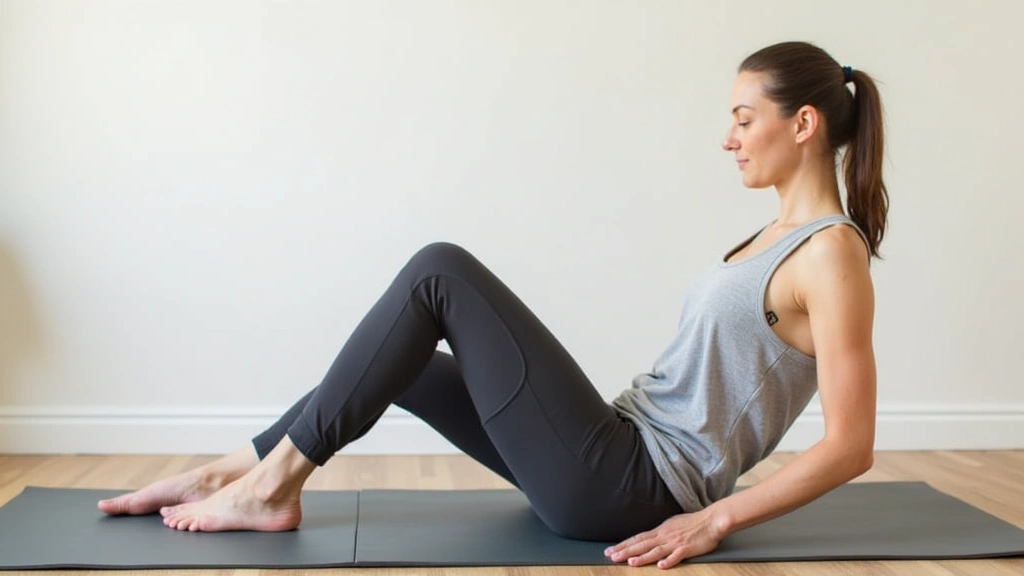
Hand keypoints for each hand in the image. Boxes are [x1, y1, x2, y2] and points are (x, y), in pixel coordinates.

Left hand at [604, 509, 725, 568]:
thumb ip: (660, 533)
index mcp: (660, 530)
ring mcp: (675, 543)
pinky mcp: (687, 549)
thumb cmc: (693, 522)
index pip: (638, 538)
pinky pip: (676, 556)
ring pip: (655, 551)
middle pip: (642, 544)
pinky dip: (668, 561)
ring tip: (630, 562)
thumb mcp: (672, 524)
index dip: (624, 544)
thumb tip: (649, 537)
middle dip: (626, 551)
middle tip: (611, 556)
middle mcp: (664, 536)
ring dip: (642, 557)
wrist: (711, 520)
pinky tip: (660, 566)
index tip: (611, 550)